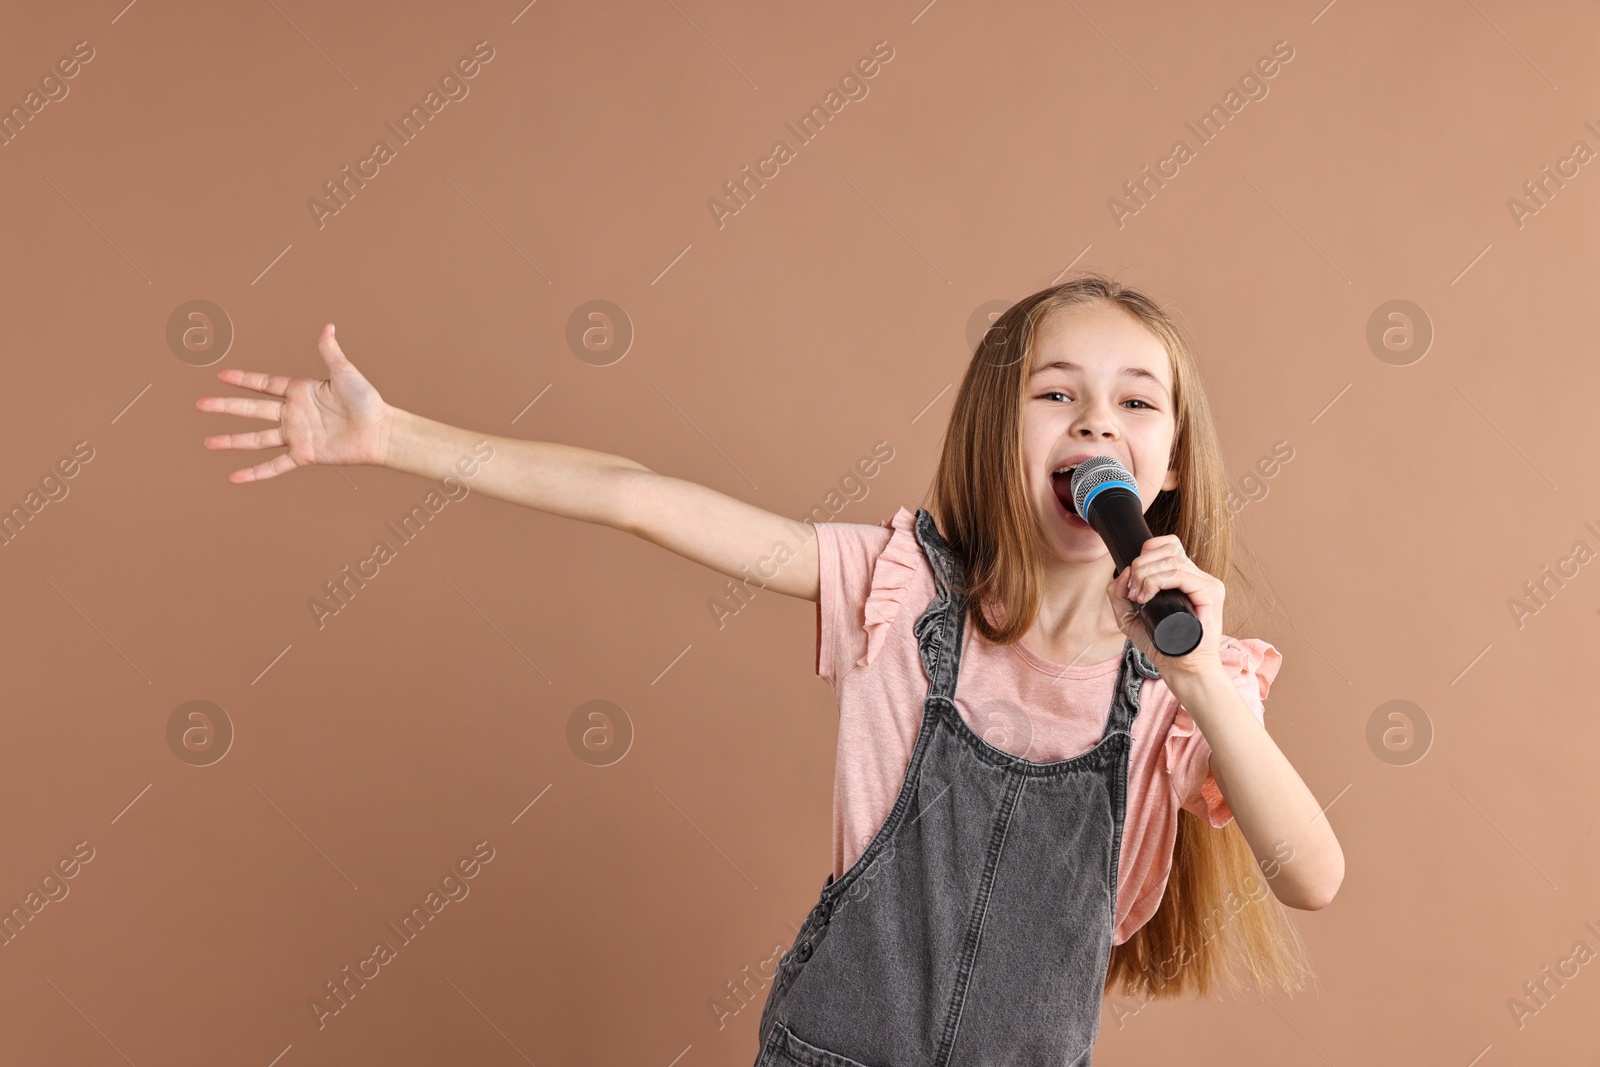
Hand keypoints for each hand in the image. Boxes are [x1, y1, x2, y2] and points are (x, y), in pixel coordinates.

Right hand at [196, 323, 392, 482]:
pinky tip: (235, 477)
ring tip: (208, 443)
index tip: (221, 375)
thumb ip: (330, 352)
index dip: (243, 380)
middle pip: (252, 410)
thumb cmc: (367, 400)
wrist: (380, 431)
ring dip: (232, 441)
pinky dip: (256, 472)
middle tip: (200, 404)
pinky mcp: (304, 454)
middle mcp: (293, 413)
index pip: (264, 384)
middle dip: (226, 407)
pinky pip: (275, 465)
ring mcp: (297, 435)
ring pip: (257, 438)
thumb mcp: (344, 372)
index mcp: (299, 391)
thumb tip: (328, 327)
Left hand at [1107, 534, 1224, 681]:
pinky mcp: (1210, 594)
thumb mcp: (1130, 618)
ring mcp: (1207, 583)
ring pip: (1171, 560)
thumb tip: (1120, 574)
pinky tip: (1147, 597)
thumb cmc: (1162, 646)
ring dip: (1145, 574)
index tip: (1132, 578)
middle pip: (1166, 549)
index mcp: (1185, 578)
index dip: (1146, 552)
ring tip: (1138, 597)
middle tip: (1132, 592)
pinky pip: (1180, 574)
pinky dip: (1157, 581)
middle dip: (1140, 565)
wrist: (1184, 669)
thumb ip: (1119, 596)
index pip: (1167, 545)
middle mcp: (1198, 577)